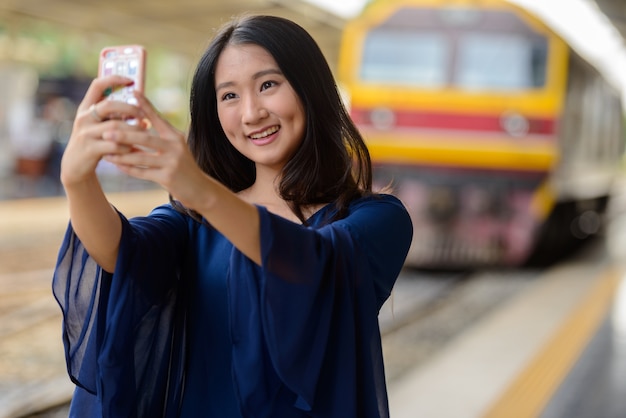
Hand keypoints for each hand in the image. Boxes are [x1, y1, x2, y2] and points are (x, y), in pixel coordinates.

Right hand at [60, 76, 146, 187]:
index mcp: (86, 108)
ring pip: (115, 126)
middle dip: (130, 108)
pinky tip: (133, 148)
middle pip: (109, 105)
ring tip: (144, 132)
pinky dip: (127, 147)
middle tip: (144, 115)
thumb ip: (112, 116)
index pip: (97, 85)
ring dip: (133, 129)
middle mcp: (84, 118)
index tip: (130, 80)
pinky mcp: (90, 149)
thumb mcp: (97, 125)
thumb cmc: (94, 143)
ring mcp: (85, 133)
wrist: (75, 167)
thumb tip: (140, 107)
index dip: (114, 79)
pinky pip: (115, 145)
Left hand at [102, 91, 212, 207]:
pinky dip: (129, 169)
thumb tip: (138, 126)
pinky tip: (117, 166)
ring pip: (141, 157)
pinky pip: (143, 172)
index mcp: (175, 136)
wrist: (200, 189)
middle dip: (124, 135)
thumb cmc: (183, 167)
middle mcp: (175, 147)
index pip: (158, 118)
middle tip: (106, 131)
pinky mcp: (167, 177)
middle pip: (145, 138)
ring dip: (121, 155)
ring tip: (106, 151)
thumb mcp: (176, 148)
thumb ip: (160, 138)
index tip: (133, 92)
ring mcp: (172, 162)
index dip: (145, 105)